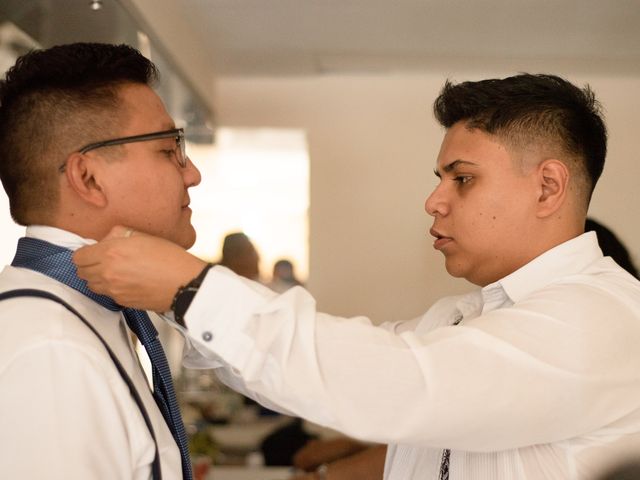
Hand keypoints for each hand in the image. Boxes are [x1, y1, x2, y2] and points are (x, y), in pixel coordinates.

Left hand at [73, 226, 206, 310]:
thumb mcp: (144, 236)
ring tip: (114, 271)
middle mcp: (108, 273)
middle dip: (89, 265)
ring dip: (97, 278)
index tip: (93, 250)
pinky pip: (107, 294)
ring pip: (92, 285)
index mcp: (111, 252)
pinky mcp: (122, 301)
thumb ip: (119, 233)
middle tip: (103, 259)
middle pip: (81, 272)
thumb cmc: (170, 258)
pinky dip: (111, 288)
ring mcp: (114, 290)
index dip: (85, 252)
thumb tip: (107, 238)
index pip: (79, 256)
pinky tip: (126, 281)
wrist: (184, 283)